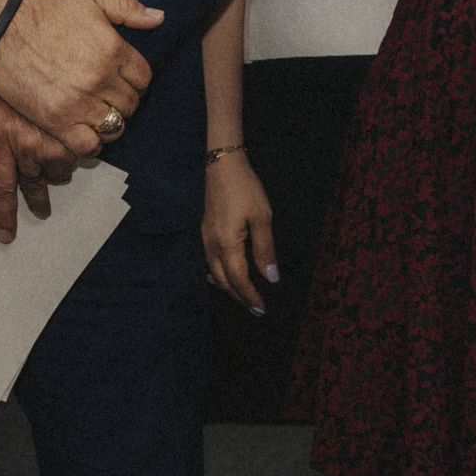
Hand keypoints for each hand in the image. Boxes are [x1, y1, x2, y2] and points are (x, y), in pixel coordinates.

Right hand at [0, 0, 159, 155]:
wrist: (1, 29)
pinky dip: (91, 143)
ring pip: (113, 126)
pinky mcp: (55, 120)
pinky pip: (87, 145)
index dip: (136, 79)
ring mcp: (78, 102)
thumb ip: (128, 7)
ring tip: (99, 113)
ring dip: (110, 122)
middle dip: (124, 100)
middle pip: (131, 104)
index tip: (123, 78)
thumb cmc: (46, 10)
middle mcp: (100, 79)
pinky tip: (85, 131)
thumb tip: (158, 18)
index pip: (144, 78)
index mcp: (113, 50)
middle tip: (108, 95)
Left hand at [0, 90, 78, 242]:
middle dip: (3, 217)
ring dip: (46, 183)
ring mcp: (32, 145)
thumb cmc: (26, 78)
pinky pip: (65, 168)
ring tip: (47, 188)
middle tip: (6, 234)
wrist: (54, 53)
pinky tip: (72, 150)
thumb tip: (2, 166)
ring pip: (40, 180)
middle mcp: (3, 139)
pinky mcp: (59, 147)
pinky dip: (69, 164)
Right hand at [201, 152, 277, 312]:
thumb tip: (271, 278)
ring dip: (229, 287)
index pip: (238, 280)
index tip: (261, 310)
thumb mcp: (262, 217)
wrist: (222, 165)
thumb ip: (265, 249)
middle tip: (255, 309)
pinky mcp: (204, 232)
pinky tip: (227, 275)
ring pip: (215, 273)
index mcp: (227, 245)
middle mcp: (211, 246)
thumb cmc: (245, 189)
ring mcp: (205, 239)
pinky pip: (211, 262)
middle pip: (223, 281)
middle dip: (239, 297)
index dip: (250, 297)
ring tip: (244, 296)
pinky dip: (220, 275)